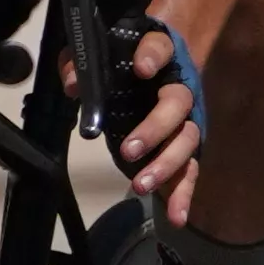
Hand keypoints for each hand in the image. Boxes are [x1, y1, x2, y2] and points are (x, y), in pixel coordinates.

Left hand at [96, 13, 202, 217]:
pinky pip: (189, 171)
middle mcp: (178, 85)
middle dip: (155, 128)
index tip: (141, 69)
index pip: (159, 47)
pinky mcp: (185, 147)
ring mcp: (185, 118)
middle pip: (178, 103)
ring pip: (187, 139)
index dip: (152, 56)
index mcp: (158, 55)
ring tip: (140, 185)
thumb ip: (79, 63)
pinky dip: (183, 194)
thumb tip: (74, 85)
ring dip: (166, 164)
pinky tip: (177, 217)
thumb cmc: (119, 61)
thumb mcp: (93, 57)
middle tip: (128, 150)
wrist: (148, 70)